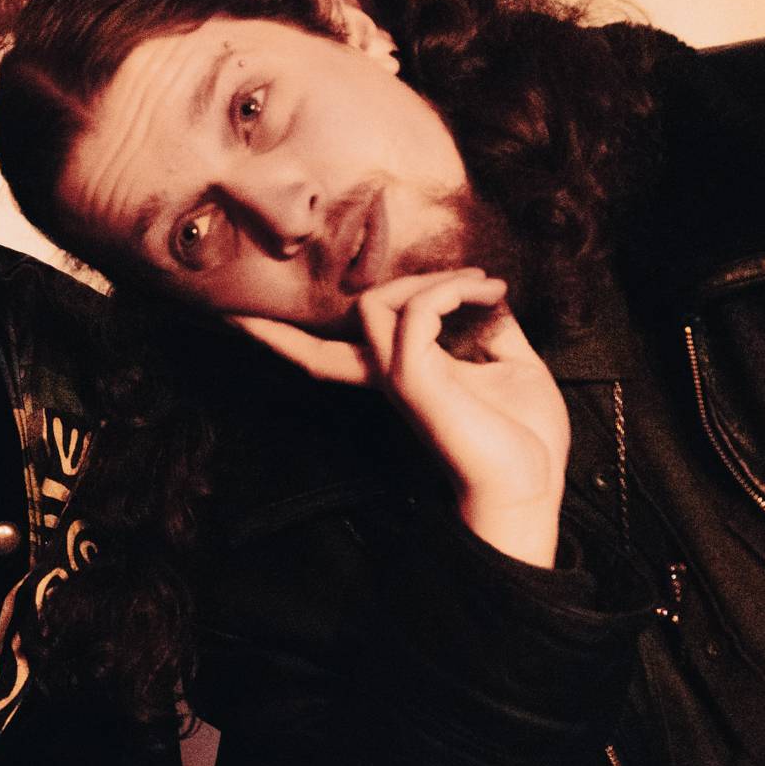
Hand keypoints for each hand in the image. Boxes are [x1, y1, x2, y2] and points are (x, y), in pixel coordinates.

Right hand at [231, 269, 569, 567]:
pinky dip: (452, 291)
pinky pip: (415, 312)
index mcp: (398, 376)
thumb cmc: (525, 437)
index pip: (323, 353)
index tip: (233, 316)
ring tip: (481, 285)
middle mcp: (385, 376)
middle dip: (319, 304)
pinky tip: (485, 295)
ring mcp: (395, 377)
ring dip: (430, 280)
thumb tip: (482, 290)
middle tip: (464, 281)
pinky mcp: (413, 379)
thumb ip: (486, 325)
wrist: (531, 485)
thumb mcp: (510, 365)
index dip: (278, 336)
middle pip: (315, 346)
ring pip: (371, 305)